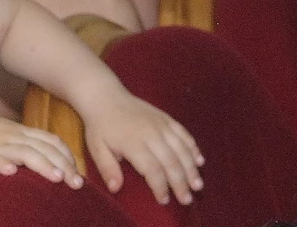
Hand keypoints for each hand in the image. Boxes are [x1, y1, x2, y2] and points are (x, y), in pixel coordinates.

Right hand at [0, 110, 82, 186]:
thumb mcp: (2, 135)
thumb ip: (22, 145)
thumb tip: (44, 159)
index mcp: (18, 131)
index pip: (50, 140)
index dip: (67, 155)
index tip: (78, 172)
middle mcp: (10, 136)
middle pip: (42, 147)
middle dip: (63, 165)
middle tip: (77, 183)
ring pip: (22, 152)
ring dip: (41, 164)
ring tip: (56, 177)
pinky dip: (2, 164)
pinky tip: (11, 172)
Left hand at [80, 93, 203, 204]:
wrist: (106, 96)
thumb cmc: (101, 126)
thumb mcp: (96, 147)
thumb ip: (107, 168)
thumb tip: (115, 188)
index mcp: (133, 143)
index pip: (152, 169)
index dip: (160, 187)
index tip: (163, 200)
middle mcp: (151, 133)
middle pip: (171, 161)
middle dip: (181, 183)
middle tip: (186, 200)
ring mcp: (161, 124)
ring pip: (182, 148)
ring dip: (191, 168)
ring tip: (197, 185)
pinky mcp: (166, 118)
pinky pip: (184, 133)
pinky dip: (193, 147)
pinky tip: (199, 160)